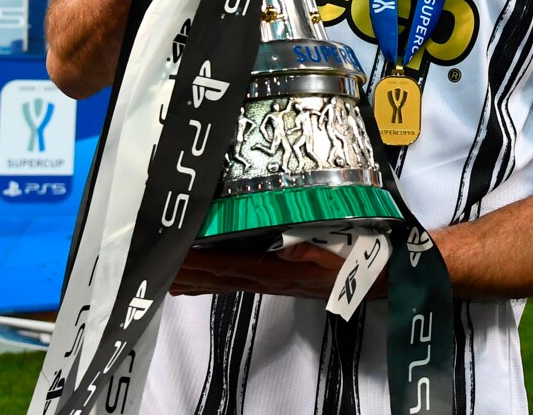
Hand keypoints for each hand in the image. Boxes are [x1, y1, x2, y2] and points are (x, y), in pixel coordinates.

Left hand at [170, 244, 352, 299]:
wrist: (378, 279)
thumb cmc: (359, 261)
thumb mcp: (339, 252)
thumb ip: (311, 252)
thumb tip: (285, 249)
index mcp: (279, 271)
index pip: (230, 266)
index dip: (201, 262)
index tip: (174, 254)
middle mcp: (269, 278)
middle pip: (218, 277)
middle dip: (186, 271)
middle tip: (153, 265)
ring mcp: (272, 281)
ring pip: (223, 282)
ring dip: (192, 279)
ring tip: (161, 276)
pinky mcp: (276, 280)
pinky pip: (235, 281)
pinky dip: (210, 282)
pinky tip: (195, 282)